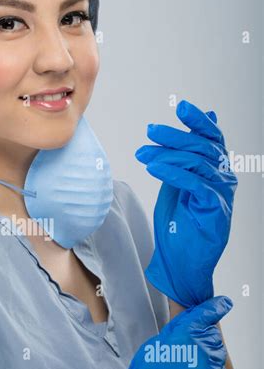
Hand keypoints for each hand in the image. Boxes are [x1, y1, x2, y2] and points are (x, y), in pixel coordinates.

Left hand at [135, 99, 237, 307]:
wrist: (181, 260)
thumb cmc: (179, 222)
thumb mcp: (178, 182)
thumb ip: (184, 156)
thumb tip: (202, 121)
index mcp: (216, 168)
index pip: (212, 137)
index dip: (199, 121)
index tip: (181, 108)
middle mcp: (224, 178)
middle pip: (202, 147)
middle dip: (174, 137)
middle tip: (150, 132)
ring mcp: (222, 193)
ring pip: (198, 163)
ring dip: (168, 155)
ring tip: (144, 153)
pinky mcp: (215, 209)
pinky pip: (196, 184)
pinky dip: (174, 173)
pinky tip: (155, 168)